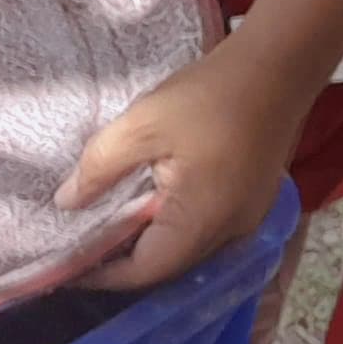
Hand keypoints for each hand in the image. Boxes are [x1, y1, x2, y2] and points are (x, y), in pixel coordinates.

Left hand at [57, 44, 298, 289]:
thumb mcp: (141, 124)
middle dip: (123, 263)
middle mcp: (229, 234)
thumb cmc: (207, 95)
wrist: (277, 69)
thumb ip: (99, 168)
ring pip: (188, 252)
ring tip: (106, 227)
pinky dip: (172, 229)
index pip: (146, 271)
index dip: (103, 274)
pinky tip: (147, 206)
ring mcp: (246, 222)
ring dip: (148, 246)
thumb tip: (66, 204)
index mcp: (201, 220)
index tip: (66, 267)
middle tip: (80, 245)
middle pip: (168, 267)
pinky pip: (205, 233)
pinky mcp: (252, 205)